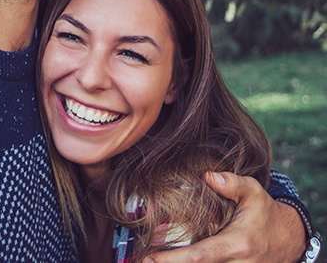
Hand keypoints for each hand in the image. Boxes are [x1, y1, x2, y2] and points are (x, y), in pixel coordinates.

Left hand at [142, 171, 305, 262]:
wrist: (289, 239)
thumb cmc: (265, 212)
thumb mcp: (253, 191)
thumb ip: (232, 183)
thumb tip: (208, 175)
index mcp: (237, 245)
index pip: (200, 256)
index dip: (174, 259)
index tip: (150, 257)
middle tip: (142, 261)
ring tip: (152, 261)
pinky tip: (172, 261)